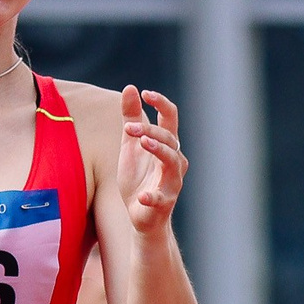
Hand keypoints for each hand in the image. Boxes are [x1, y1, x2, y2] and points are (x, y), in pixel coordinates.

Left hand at [116, 88, 185, 233]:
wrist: (140, 215)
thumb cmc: (139, 178)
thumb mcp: (131, 145)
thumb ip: (130, 118)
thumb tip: (130, 88)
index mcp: (168, 145)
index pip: (171, 119)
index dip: (161, 104)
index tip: (146, 93)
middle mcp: (174, 161)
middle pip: (170, 138)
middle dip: (150, 130)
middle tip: (128, 127)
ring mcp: (171, 183)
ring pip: (172, 162)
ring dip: (158, 150)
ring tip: (143, 142)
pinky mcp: (163, 203)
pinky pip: (160, 198)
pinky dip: (152, 197)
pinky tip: (142, 196)